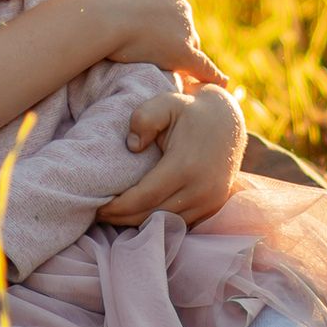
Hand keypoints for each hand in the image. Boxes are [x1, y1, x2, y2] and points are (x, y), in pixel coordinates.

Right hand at [83, 0, 225, 85]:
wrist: (103, 12)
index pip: (172, 8)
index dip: (161, 21)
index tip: (148, 31)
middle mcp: (182, 5)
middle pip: (183, 27)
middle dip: (171, 38)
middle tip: (152, 51)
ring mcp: (184, 29)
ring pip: (190, 45)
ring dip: (182, 56)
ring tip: (169, 70)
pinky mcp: (183, 52)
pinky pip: (202, 66)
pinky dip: (212, 75)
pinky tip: (222, 84)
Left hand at [98, 85, 245, 226]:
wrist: (229, 120)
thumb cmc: (191, 110)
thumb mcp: (166, 102)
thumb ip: (143, 118)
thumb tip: (132, 146)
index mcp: (185, 166)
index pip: (144, 198)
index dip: (118, 207)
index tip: (97, 207)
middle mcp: (201, 189)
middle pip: (152, 215)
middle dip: (123, 218)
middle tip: (99, 214)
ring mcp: (210, 201)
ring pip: (166, 223)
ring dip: (139, 223)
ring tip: (115, 216)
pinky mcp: (213, 206)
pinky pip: (181, 223)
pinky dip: (158, 222)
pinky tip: (139, 214)